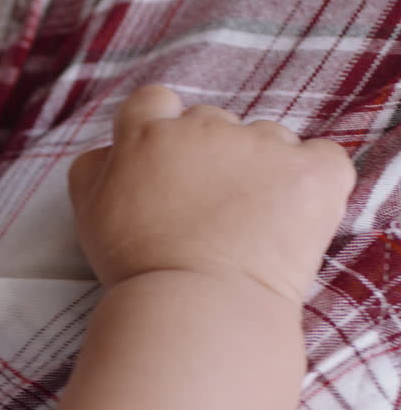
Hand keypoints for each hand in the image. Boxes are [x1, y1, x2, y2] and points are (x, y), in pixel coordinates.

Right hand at [68, 85, 353, 301]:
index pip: (154, 101)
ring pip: (267, 137)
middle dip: (211, 154)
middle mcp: (203, 128)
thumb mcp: (87, 213)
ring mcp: (262, 146)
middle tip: (207, 208)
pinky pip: (322, 158)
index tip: (168, 164)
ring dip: (261, 167)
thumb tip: (109, 148)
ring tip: (250, 223)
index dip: (161, 126)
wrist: (195, 307)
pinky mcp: (312, 171)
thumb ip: (92, 168)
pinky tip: (294, 215)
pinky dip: (313, 181)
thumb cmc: (136, 268)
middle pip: (212, 121)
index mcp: (147, 135)